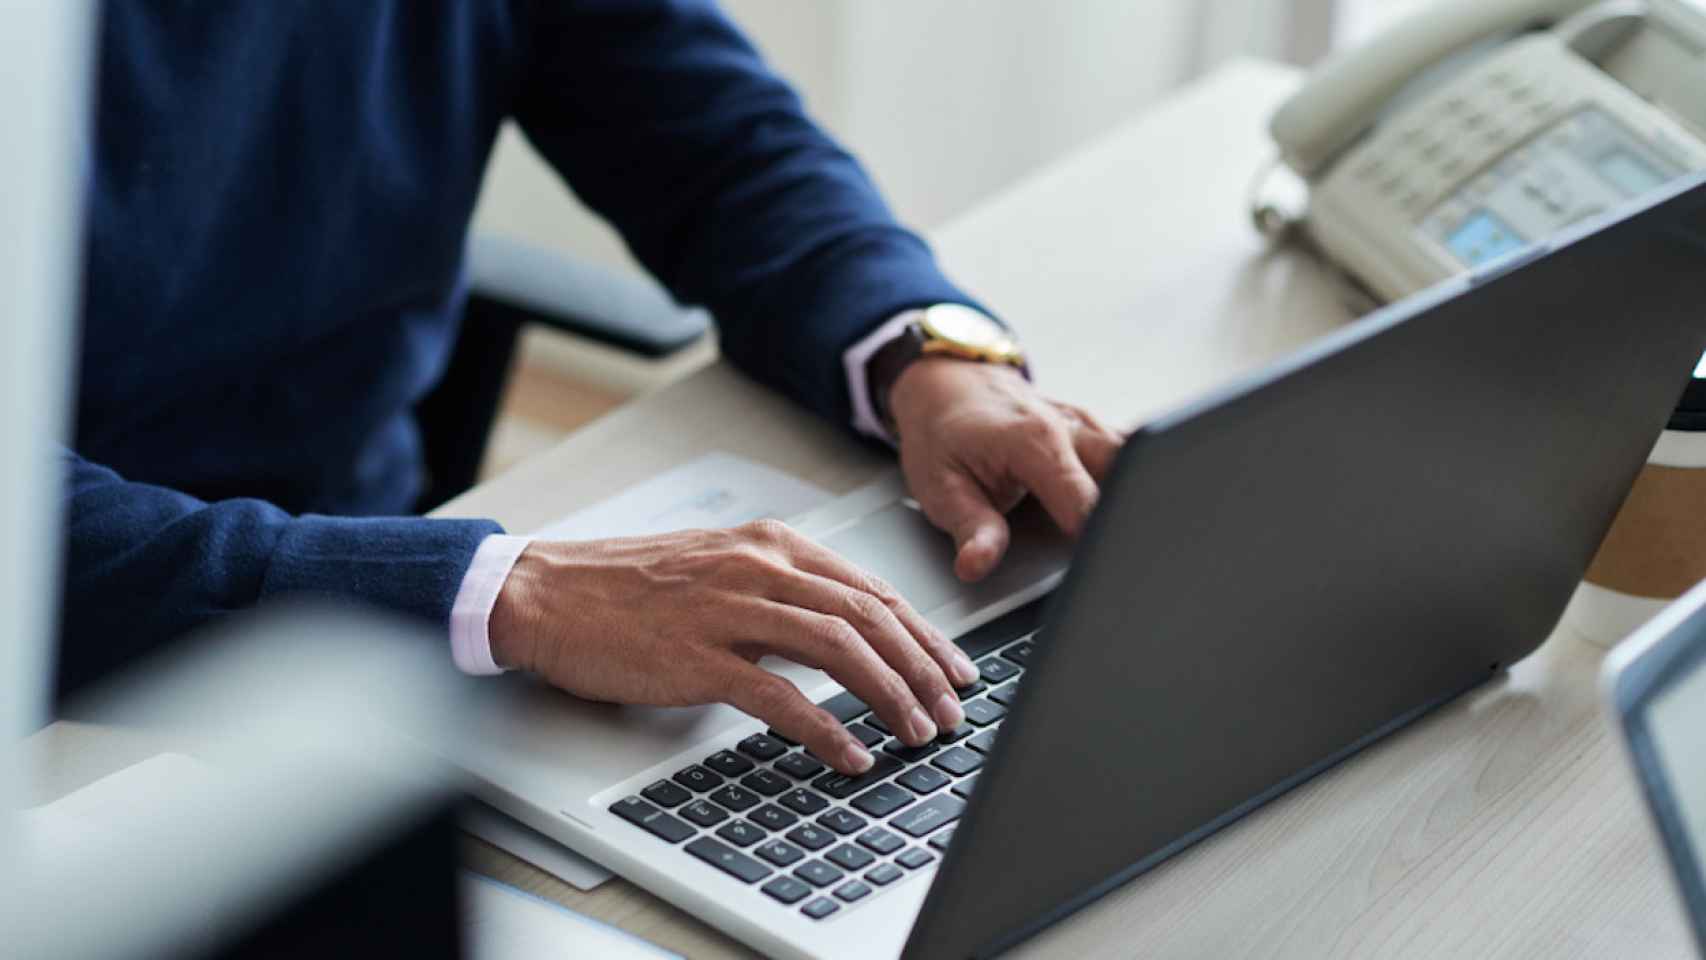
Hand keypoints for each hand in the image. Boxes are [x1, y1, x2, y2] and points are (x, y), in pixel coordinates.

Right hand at [488, 520, 978, 773]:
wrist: (546, 592)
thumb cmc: (627, 586)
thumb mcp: (718, 566)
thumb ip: (780, 589)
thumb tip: (844, 629)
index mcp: (770, 544)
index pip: (871, 587)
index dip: (923, 632)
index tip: (953, 667)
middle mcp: (759, 567)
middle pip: (869, 616)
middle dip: (923, 667)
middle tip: (953, 708)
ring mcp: (729, 610)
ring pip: (839, 649)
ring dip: (890, 695)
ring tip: (917, 732)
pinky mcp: (698, 657)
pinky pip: (779, 697)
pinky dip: (825, 729)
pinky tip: (850, 754)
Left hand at [890, 359, 1124, 580]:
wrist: (944, 384)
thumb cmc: (941, 433)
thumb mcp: (941, 488)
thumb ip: (971, 529)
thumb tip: (977, 565)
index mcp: (1035, 442)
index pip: (1085, 503)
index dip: (1093, 541)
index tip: (1094, 568)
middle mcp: (1071, 428)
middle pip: (1127, 474)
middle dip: (1127, 516)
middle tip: (1114, 555)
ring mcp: (1088, 424)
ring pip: (1134, 460)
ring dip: (1132, 494)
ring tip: (1119, 532)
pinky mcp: (1094, 429)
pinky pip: (1127, 453)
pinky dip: (1130, 478)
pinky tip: (1123, 504)